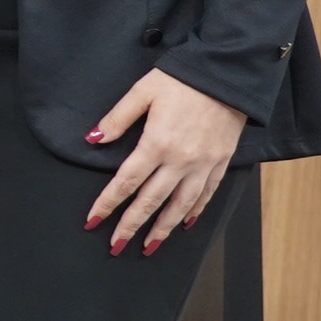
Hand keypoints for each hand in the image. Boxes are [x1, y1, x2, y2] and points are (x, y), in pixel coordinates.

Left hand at [82, 68, 248, 254]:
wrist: (228, 73)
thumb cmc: (181, 79)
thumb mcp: (142, 92)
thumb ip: (117, 118)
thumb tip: (92, 139)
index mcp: (157, 143)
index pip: (126, 182)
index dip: (108, 203)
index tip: (93, 221)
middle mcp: (181, 160)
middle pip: (151, 201)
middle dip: (131, 226)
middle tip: (116, 246)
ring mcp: (204, 164)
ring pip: (180, 205)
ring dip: (163, 228)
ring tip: (149, 246)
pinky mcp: (221, 162)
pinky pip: (206, 194)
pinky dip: (194, 211)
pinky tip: (184, 223)